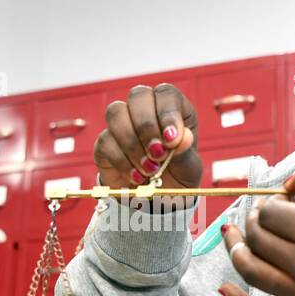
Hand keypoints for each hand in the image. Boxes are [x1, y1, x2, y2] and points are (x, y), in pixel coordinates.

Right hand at [94, 84, 201, 205]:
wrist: (157, 201)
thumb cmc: (177, 177)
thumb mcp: (189, 169)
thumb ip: (186, 152)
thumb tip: (182, 137)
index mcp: (172, 109)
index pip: (166, 93)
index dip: (167, 113)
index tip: (171, 140)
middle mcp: (146, 109)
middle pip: (137, 95)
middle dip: (146, 126)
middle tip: (157, 154)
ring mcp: (122, 124)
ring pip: (116, 113)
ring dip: (132, 144)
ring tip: (149, 170)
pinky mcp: (105, 143)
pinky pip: (105, 141)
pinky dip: (122, 161)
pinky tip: (137, 177)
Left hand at [219, 150, 294, 295]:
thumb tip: (289, 181)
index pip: (271, 211)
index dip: (274, 200)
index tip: (291, 198)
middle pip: (258, 238)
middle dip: (257, 220)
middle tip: (270, 213)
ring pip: (252, 272)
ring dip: (237, 250)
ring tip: (233, 234)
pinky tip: (223, 288)